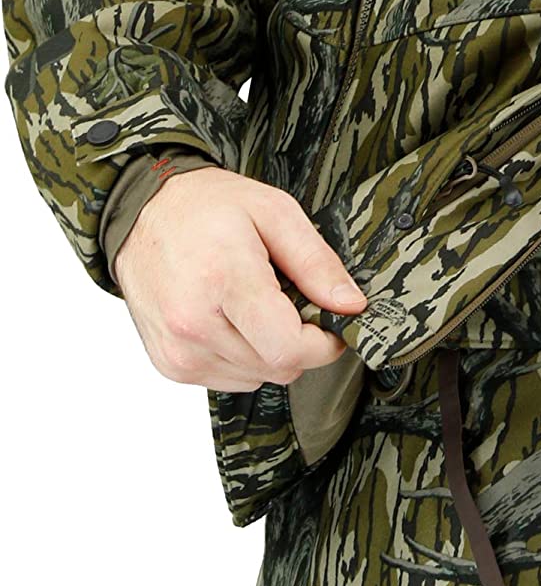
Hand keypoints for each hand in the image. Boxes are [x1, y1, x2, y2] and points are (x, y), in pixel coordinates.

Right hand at [112, 166, 367, 391]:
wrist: (143, 212)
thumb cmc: (207, 206)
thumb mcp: (276, 213)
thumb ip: (317, 263)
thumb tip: (351, 305)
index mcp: (224, 282)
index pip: (288, 348)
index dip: (324, 343)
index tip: (331, 320)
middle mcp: (194, 324)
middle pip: (278, 367)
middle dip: (300, 341)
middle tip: (290, 299)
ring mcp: (178, 350)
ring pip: (258, 378)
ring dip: (270, 349)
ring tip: (255, 303)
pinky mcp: (169, 364)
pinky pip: (230, 379)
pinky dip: (244, 355)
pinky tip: (232, 317)